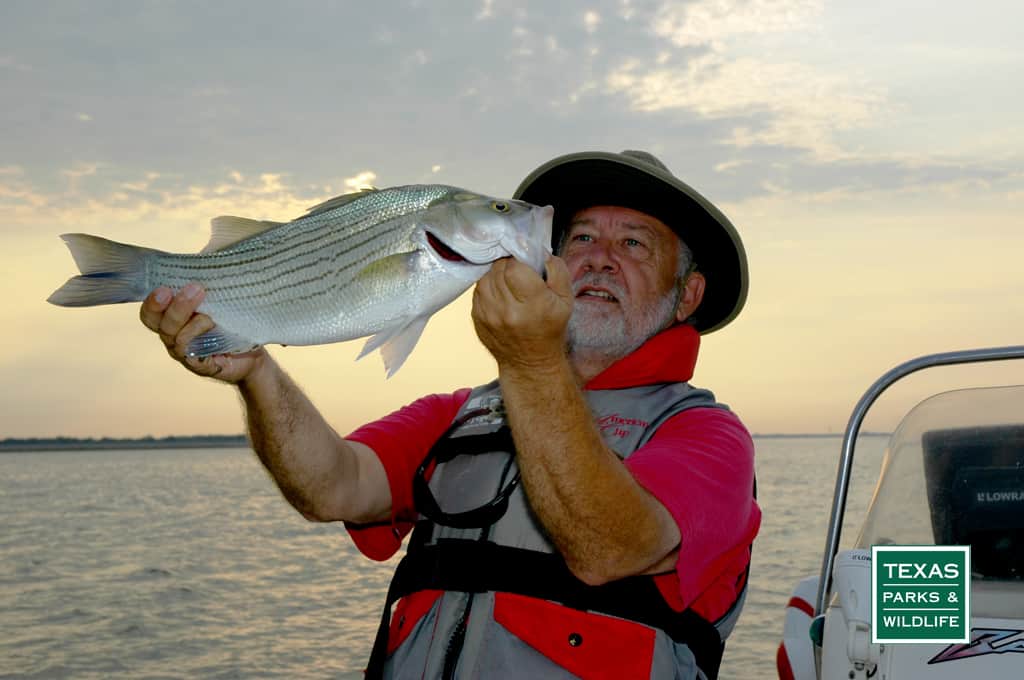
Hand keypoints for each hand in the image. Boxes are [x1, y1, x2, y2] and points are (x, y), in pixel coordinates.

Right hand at [139, 283, 264, 383]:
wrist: (256, 349)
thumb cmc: (233, 318)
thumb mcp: (219, 295)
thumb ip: (206, 278)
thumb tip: (206, 255)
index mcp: (171, 318)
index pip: (150, 312)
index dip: (152, 302)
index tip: (164, 287)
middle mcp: (173, 336)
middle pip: (159, 325)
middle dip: (176, 307)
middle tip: (195, 289)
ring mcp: (186, 354)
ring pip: (177, 339)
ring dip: (193, 323)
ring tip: (210, 315)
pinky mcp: (202, 366)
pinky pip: (194, 357)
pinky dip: (202, 342)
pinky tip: (214, 330)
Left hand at [471, 255, 572, 369]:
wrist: (530, 362)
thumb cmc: (550, 329)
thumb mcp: (566, 300)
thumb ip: (557, 271)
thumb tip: (540, 252)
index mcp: (532, 304)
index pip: (514, 268)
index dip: (518, 260)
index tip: (525, 264)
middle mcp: (507, 310)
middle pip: (498, 270)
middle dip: (508, 265)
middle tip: (517, 271)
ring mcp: (488, 316)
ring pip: (485, 278)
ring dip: (495, 275)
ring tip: (508, 282)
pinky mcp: (477, 319)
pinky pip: (477, 291)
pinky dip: (487, 287)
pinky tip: (499, 294)